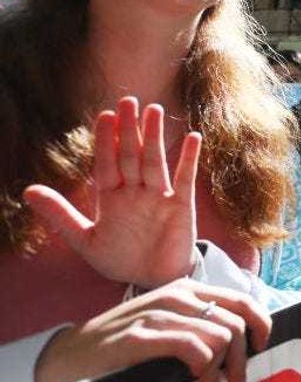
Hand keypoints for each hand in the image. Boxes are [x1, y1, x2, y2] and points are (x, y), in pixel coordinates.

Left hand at [24, 97, 199, 288]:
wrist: (153, 281)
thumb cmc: (120, 259)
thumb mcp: (84, 239)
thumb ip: (60, 214)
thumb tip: (27, 190)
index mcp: (111, 197)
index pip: (106, 163)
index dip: (105, 140)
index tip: (104, 115)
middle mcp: (135, 191)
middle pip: (130, 155)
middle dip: (129, 129)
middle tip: (128, 100)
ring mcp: (159, 196)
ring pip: (154, 161)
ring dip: (154, 136)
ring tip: (153, 110)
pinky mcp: (181, 205)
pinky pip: (185, 178)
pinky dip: (188, 158)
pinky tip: (192, 137)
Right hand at [34, 279, 270, 381]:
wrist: (70, 355)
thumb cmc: (124, 342)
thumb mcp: (168, 322)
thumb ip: (200, 322)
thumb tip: (242, 341)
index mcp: (187, 289)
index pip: (242, 300)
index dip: (260, 325)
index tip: (258, 348)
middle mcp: (176, 295)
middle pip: (235, 321)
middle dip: (241, 355)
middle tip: (234, 378)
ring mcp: (157, 313)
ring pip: (218, 335)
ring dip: (222, 367)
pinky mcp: (140, 336)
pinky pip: (192, 347)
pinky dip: (204, 366)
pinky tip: (198, 381)